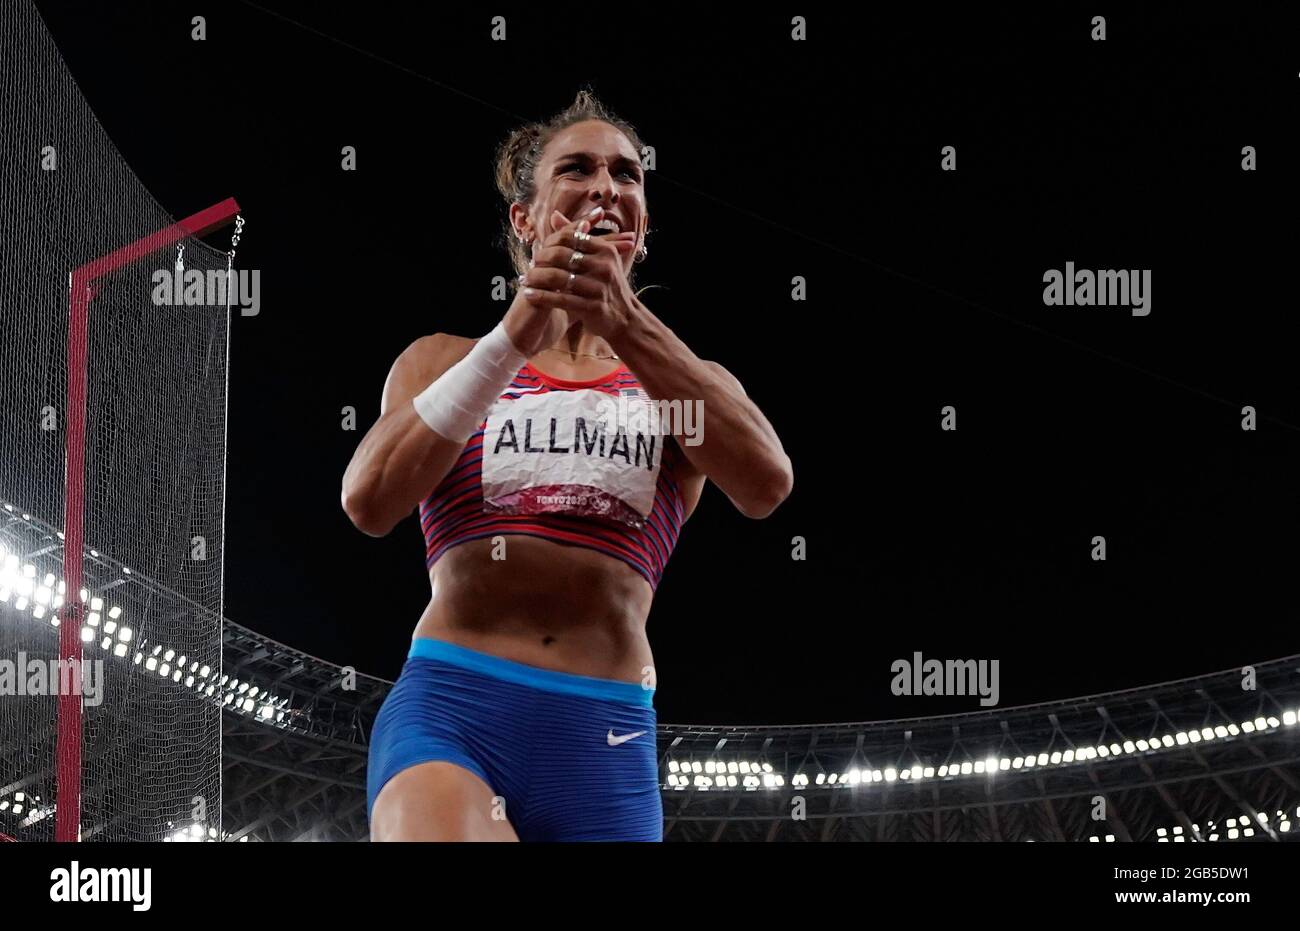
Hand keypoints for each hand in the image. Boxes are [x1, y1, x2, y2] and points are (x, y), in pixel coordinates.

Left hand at [517, 206, 639, 341]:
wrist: (624, 318)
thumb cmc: (606, 286)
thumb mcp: (597, 259)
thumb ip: (575, 237)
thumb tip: (554, 215)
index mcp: (605, 251)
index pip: (570, 238)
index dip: (550, 244)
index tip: (537, 252)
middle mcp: (604, 266)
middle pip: (562, 256)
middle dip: (540, 260)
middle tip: (529, 265)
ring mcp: (599, 288)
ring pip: (558, 278)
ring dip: (537, 278)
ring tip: (524, 280)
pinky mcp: (593, 307)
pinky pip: (560, 299)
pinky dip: (541, 296)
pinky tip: (529, 295)